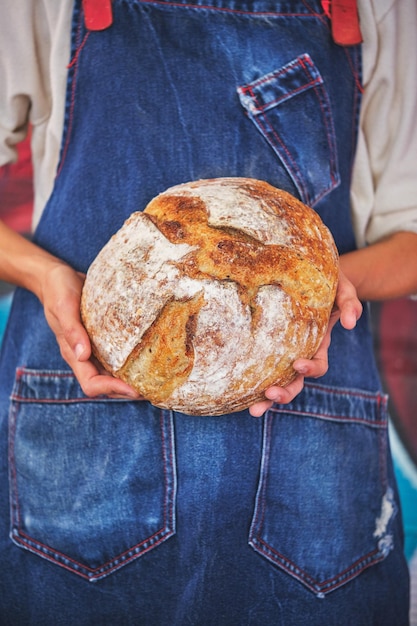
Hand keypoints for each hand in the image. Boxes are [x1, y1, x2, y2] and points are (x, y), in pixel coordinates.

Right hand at [40, 262, 141, 398]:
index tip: (133, 389)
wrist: (57, 276)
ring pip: (114, 372)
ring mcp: (95, 347)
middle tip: (154, 388)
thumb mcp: (63, 306)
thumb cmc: (58, 290)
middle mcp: (85, 355)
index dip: (111, 389)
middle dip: (127, 390)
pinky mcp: (104, 337)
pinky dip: (133, 359)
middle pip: (106, 384)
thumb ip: (72, 330)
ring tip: (156, 377)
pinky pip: (119, 354)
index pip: (91, 383)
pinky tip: (150, 353)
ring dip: (132, 378)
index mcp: (73, 353)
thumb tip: (82, 355)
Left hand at [249, 270, 361, 416]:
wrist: (312, 275)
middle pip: (296, 382)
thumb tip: (351, 322)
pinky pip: (259, 364)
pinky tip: (236, 389)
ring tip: (254, 409)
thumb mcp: (344, 289)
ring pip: (278, 382)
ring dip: (268, 398)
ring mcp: (282, 351)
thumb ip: (350, 304)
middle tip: (270, 395)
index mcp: (318, 344)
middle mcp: (301, 353)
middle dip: (285, 393)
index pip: (318, 365)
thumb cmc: (330, 283)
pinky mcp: (266, 343)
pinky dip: (250, 379)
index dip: (311, 368)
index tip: (299, 363)